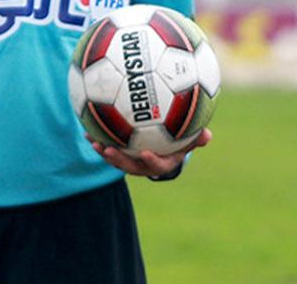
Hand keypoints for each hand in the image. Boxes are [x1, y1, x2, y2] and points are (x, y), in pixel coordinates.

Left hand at [89, 128, 211, 177]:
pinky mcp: (120, 153)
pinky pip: (109, 148)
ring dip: (105, 152)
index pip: (157, 166)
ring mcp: (130, 161)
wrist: (164, 148)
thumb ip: (196, 139)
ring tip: (95, 142)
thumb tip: (209, 136)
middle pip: (130, 166)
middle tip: (109, 150)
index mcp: (161, 163)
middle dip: (119, 160)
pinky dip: (99, 140)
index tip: (145, 153)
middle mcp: (143, 165)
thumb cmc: (178, 141)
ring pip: (116, 159)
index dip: (151, 161)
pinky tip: (87, 130)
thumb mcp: (189, 140)